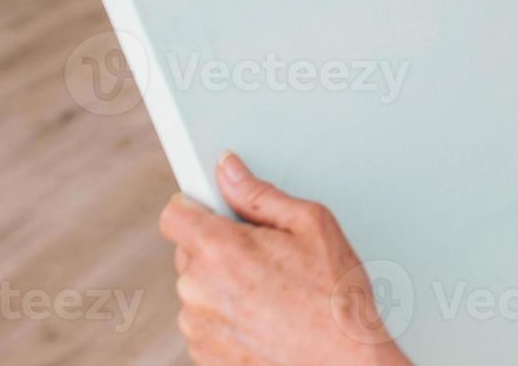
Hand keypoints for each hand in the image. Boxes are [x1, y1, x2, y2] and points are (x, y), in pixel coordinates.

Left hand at [159, 153, 411, 365]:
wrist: (343, 360)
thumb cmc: (333, 296)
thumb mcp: (311, 224)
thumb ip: (259, 194)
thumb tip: (229, 170)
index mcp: (220, 249)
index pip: (174, 214)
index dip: (194, 206)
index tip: (213, 208)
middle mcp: (198, 289)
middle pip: (188, 251)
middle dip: (219, 246)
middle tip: (265, 253)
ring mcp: (198, 326)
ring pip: (198, 287)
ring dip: (223, 283)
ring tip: (271, 289)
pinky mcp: (204, 354)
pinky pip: (206, 320)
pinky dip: (227, 314)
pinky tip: (265, 314)